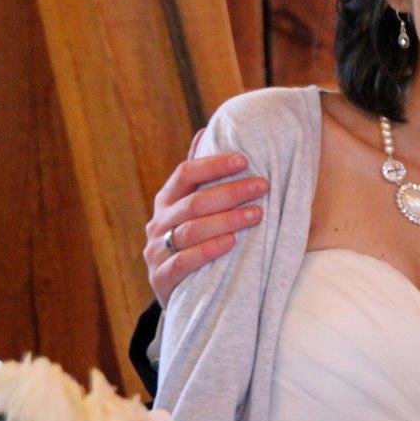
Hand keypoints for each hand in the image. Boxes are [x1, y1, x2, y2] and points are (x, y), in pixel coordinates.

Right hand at [143, 129, 268, 306]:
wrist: (176, 290)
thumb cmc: (192, 240)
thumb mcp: (192, 207)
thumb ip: (198, 175)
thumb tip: (204, 130)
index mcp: (167, 201)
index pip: (186, 173)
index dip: (214, 164)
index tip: (245, 160)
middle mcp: (158, 223)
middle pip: (194, 202)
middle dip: (230, 192)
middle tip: (263, 186)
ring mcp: (156, 252)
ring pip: (191, 231)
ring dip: (227, 220)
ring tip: (257, 214)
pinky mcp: (161, 279)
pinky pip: (183, 263)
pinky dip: (208, 251)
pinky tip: (231, 243)